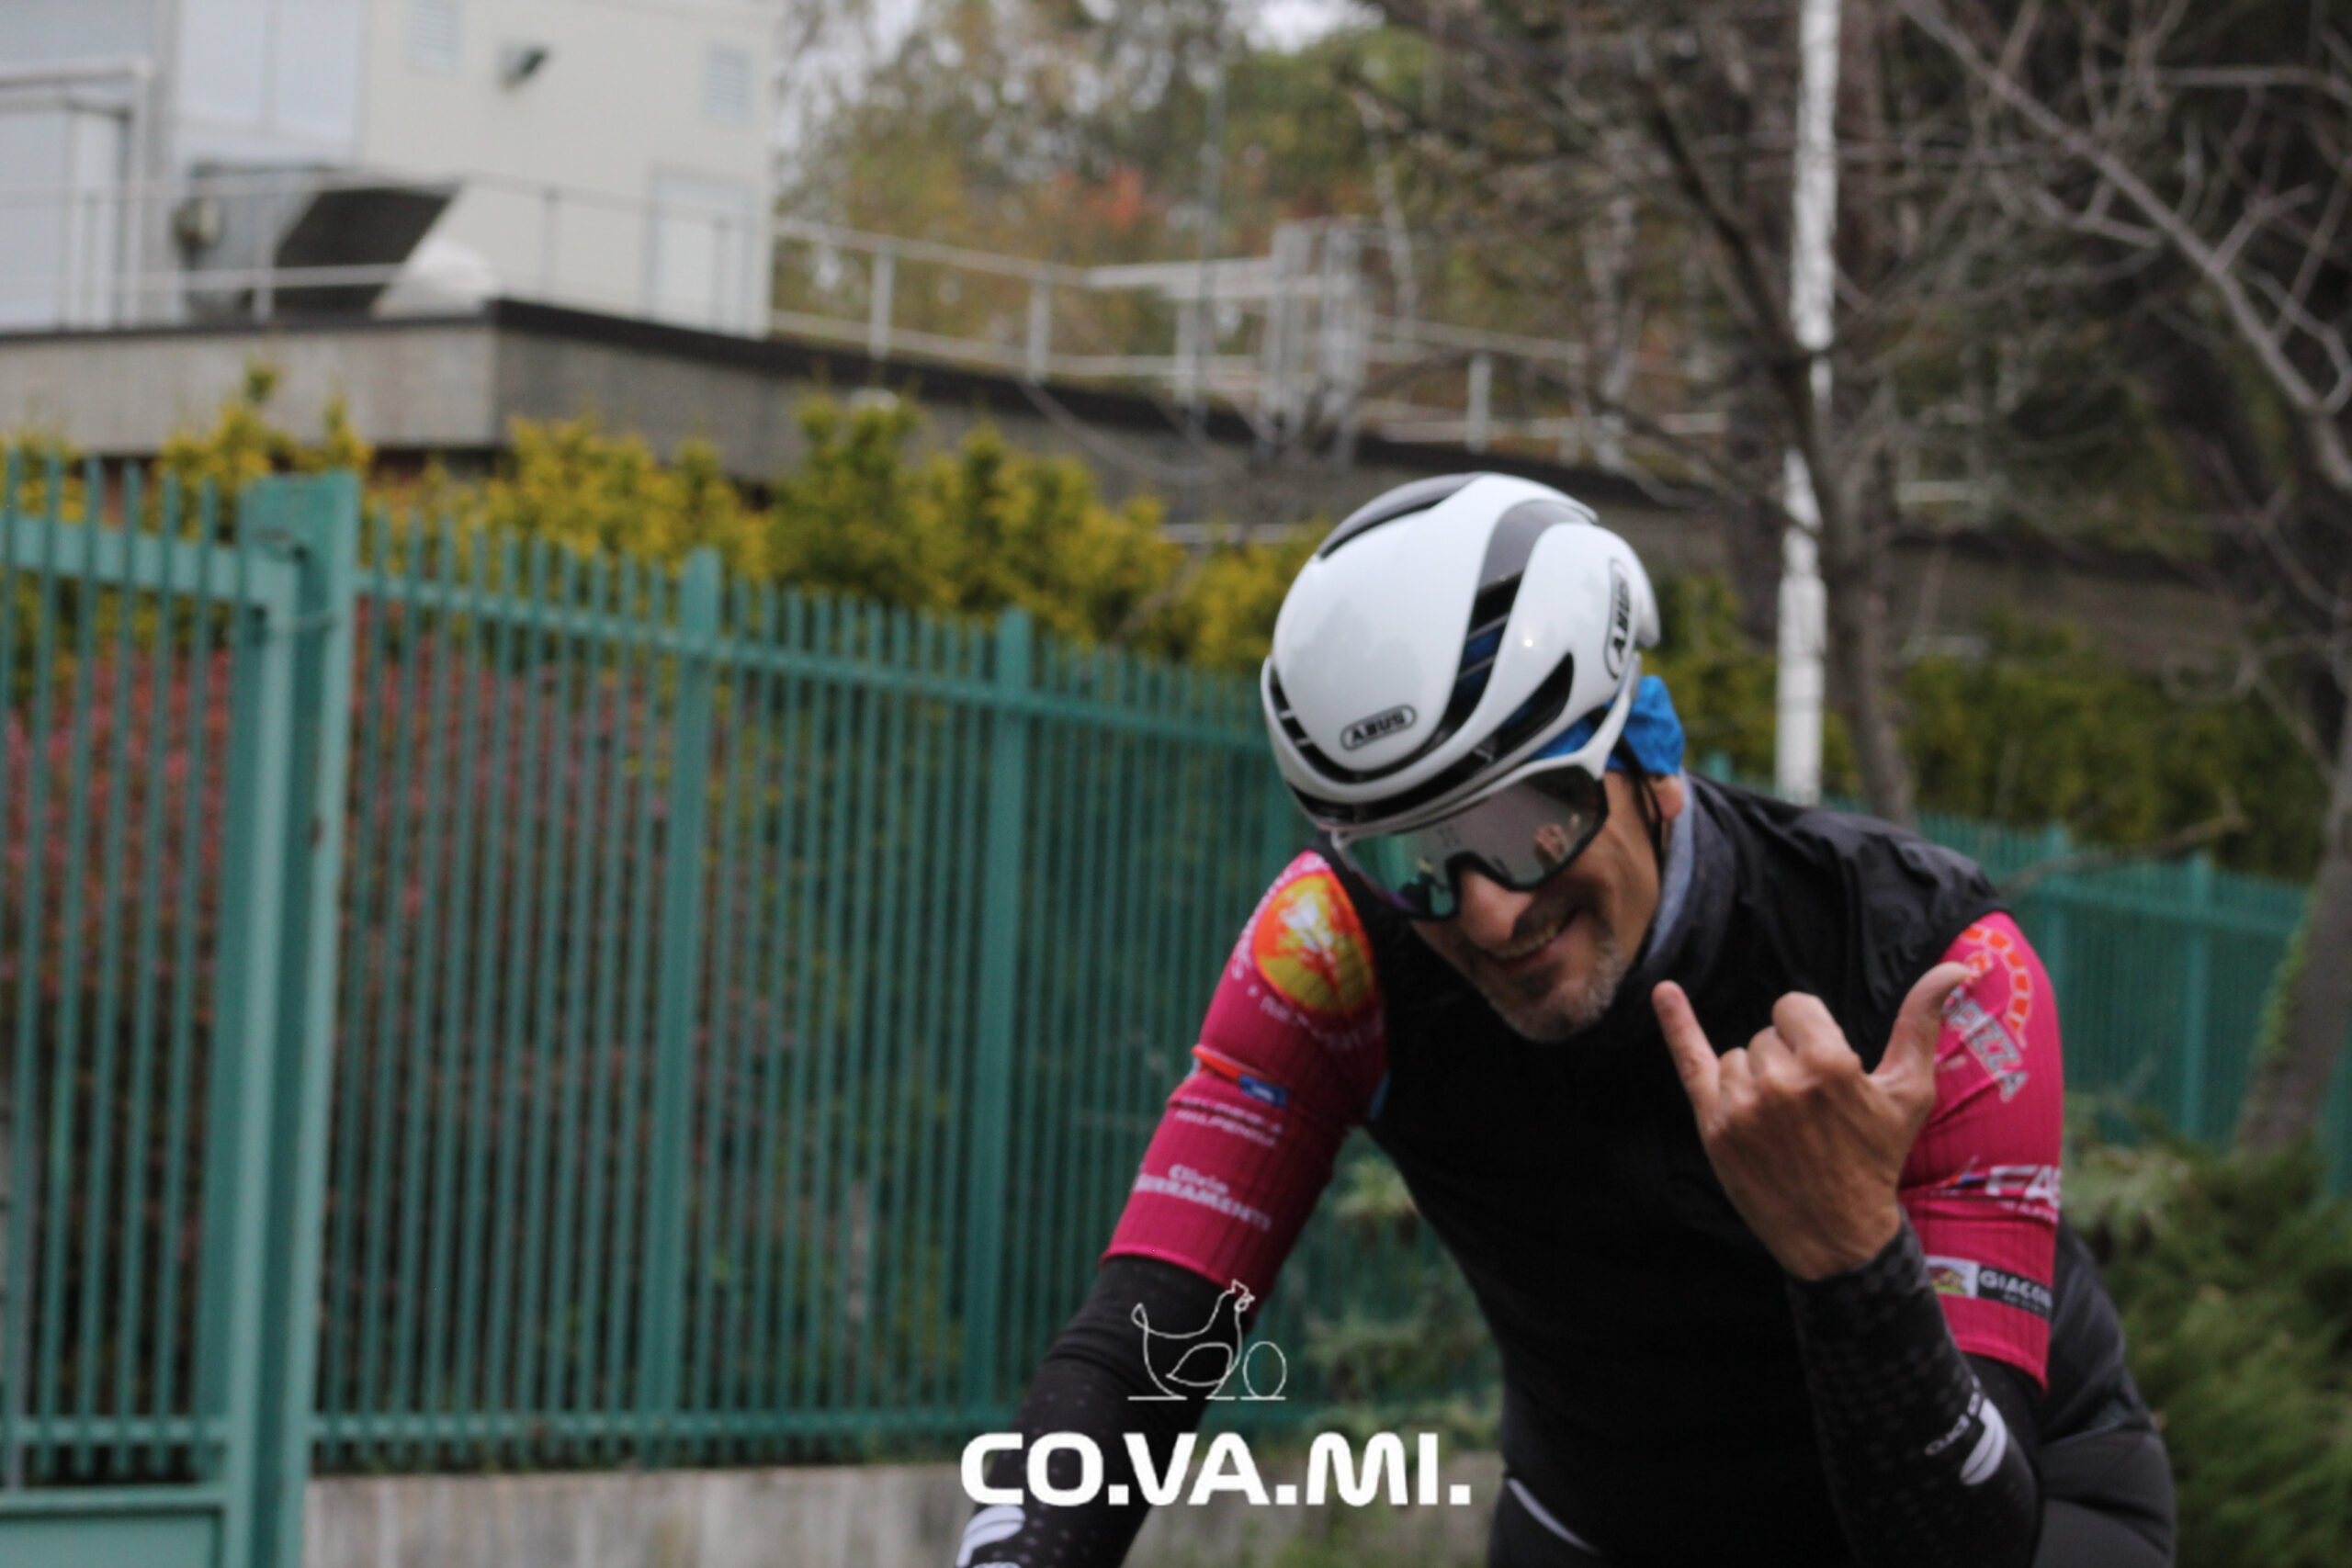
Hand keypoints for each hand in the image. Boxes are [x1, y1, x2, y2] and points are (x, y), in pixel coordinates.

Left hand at [1651, 965, 1970, 1280]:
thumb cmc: (1876, 1158)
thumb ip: (1921, 1023)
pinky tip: (1665, 992)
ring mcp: (1741, 1104)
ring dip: (1755, 1077)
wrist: (1837, 1234)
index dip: (1810, 1033)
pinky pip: (1690, 1061)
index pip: (1793, 1007)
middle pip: (1766, 1034)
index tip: (1825, 1070)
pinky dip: (1676, 1024)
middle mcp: (1780, 1080)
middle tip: (1809, 1110)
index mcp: (1829, 1064)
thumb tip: (1955, 969)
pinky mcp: (1713, 1126)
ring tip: (1783, 1122)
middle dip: (1786, 1060)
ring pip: (1736, 1056)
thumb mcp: (1909, 1092)